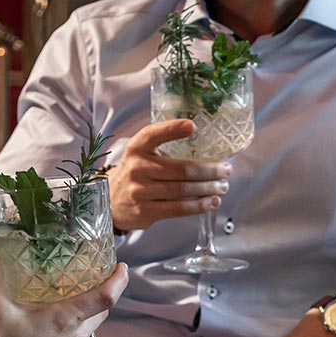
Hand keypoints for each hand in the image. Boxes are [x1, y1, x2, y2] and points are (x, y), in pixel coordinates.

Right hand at [108, 120, 230, 231]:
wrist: (110, 200)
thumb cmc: (136, 173)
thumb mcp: (142, 154)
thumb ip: (164, 147)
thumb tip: (207, 149)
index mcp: (137, 148)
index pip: (153, 134)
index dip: (172, 129)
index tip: (192, 126)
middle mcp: (136, 167)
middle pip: (181, 169)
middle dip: (209, 170)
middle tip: (226, 170)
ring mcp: (139, 191)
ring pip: (182, 190)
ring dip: (208, 189)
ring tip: (223, 187)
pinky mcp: (145, 211)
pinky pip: (178, 209)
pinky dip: (199, 206)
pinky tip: (212, 202)